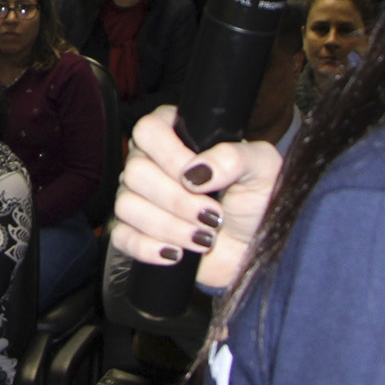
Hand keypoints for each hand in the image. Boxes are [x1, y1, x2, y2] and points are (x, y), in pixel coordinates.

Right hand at [109, 105, 282, 290]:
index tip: (200, 181)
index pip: (149, 130)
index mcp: (177, 135)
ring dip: (170, 227)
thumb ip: (235, 157)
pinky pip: (122, 237)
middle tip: (213, 216)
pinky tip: (177, 253)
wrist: (254, 245)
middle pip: (136, 172)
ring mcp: (140, 197)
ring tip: (204, 238)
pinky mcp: (135, 231)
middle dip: (178, 202)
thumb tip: (198, 170)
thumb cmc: (257, 201)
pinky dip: (148, 248)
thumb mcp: (262, 168)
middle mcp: (151, 161)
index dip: (170, 157)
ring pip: (127, 205)